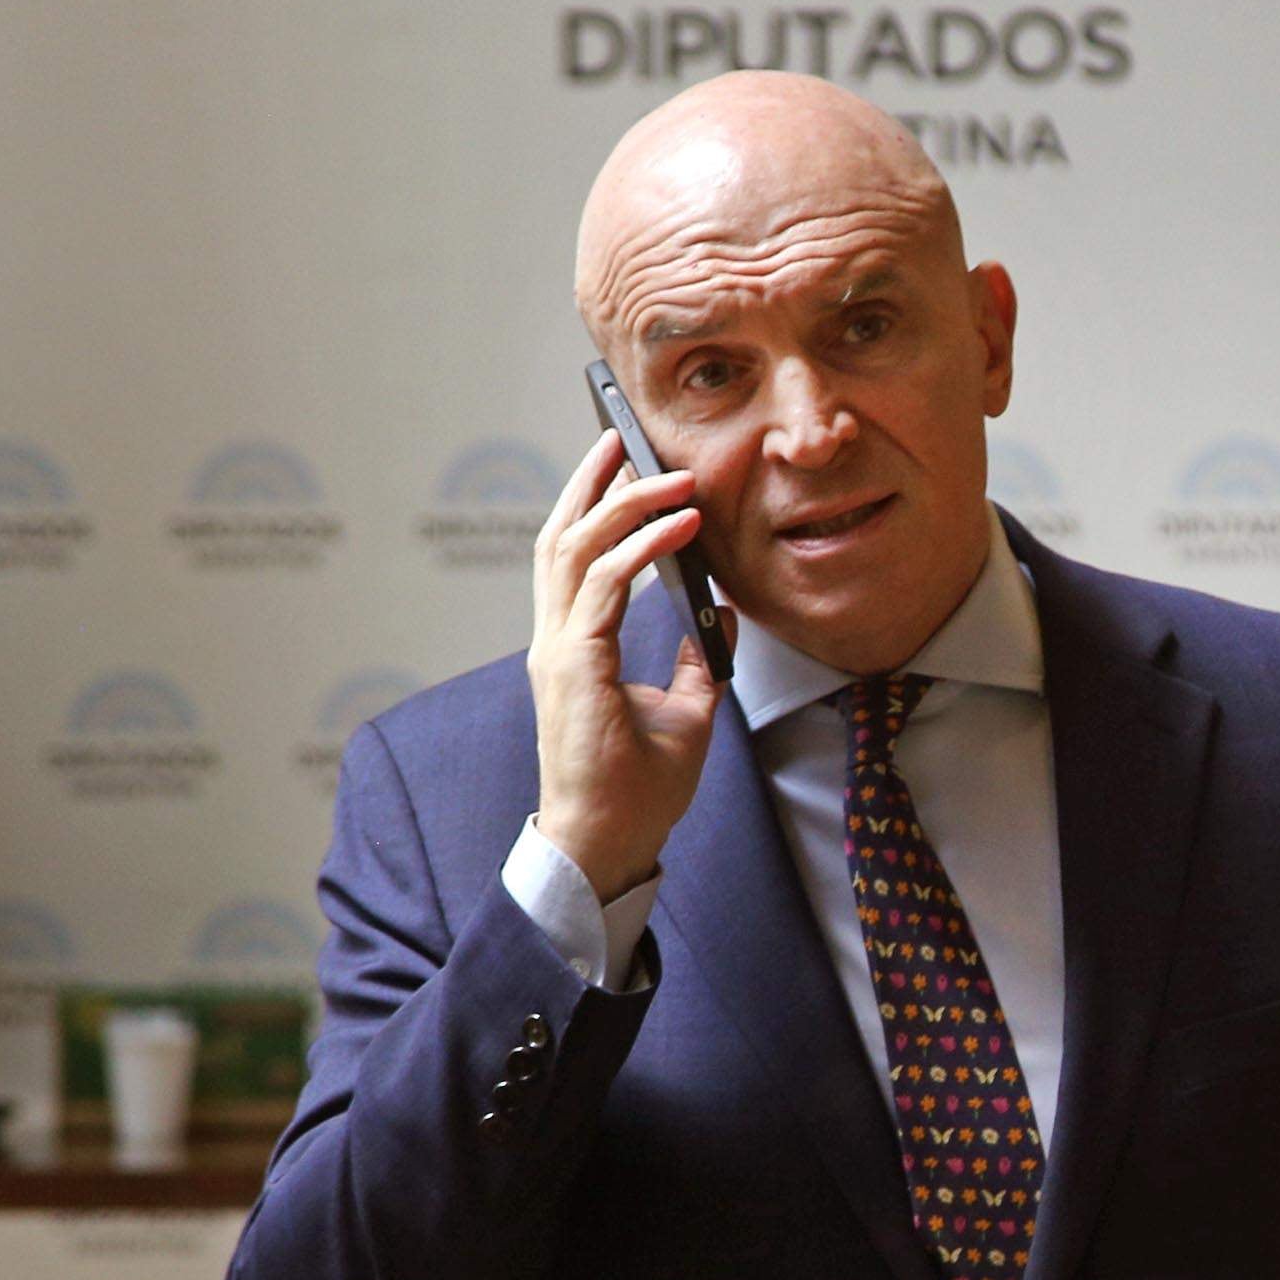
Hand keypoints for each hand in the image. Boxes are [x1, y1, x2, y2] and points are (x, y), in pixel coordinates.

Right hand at [529, 427, 722, 900]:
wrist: (610, 843)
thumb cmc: (637, 789)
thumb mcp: (686, 710)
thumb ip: (698, 656)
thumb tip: (723, 610)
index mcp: (571, 647)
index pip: (572, 558)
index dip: (592, 506)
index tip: (621, 465)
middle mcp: (556, 640)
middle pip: (561, 536)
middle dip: (591, 481)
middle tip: (622, 437)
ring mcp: (560, 650)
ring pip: (575, 547)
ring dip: (622, 502)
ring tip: (666, 471)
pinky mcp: (576, 665)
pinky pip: (607, 584)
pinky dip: (643, 546)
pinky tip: (682, 525)